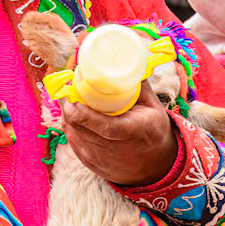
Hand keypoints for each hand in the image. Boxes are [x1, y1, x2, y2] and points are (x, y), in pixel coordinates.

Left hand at [61, 80, 177, 186]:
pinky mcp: (89, 163)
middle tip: (73, 87)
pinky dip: (73, 125)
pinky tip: (81, 116)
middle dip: (68, 102)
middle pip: (73, 122)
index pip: (85, 119)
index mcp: (125, 131)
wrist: (155, 168)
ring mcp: (95, 158)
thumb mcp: (153, 107)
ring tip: (77, 100)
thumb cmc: (154, 133)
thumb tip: (127, 57)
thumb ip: (137, 85)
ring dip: (70, 113)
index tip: (72, 87)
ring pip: (70, 130)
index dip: (72, 103)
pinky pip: (73, 139)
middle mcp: (106, 147)